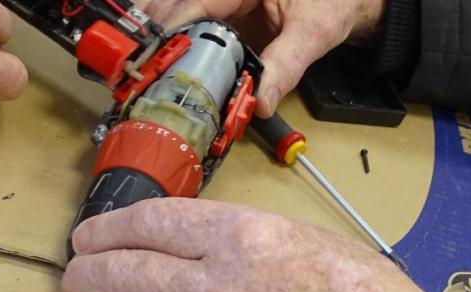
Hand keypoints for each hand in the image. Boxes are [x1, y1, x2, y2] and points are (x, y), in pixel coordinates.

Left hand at [62, 199, 470, 291]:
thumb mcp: (299, 234)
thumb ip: (234, 232)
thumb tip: (182, 236)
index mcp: (242, 237)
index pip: (148, 222)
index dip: (107, 225)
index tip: (92, 231)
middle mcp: (218, 287)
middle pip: (123, 272)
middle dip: (86, 268)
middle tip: (74, 268)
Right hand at [134, 0, 385, 116]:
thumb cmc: (334, 1)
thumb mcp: (315, 31)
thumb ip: (286, 65)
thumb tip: (261, 103)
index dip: (172, 26)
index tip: (155, 54)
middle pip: (176, 0)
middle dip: (155, 30)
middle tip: (135, 64)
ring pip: (176, 6)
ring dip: (157, 33)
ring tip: (139, 64)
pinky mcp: (222, 8)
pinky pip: (190, 18)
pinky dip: (173, 37)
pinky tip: (159, 58)